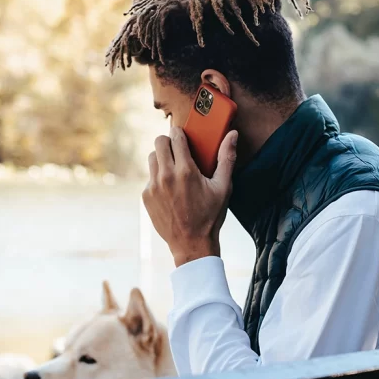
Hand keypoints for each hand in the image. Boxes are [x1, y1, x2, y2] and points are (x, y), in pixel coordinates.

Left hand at [142, 126, 237, 266]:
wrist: (191, 244)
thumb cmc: (210, 216)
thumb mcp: (223, 187)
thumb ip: (227, 158)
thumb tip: (232, 134)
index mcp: (186, 171)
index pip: (175, 137)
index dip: (180, 133)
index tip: (184, 136)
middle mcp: (166, 176)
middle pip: (159, 142)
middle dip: (169, 142)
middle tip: (178, 150)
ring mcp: (153, 187)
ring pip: (152, 158)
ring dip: (162, 158)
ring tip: (174, 168)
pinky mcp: (146, 196)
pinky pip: (149, 177)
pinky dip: (158, 177)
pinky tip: (170, 188)